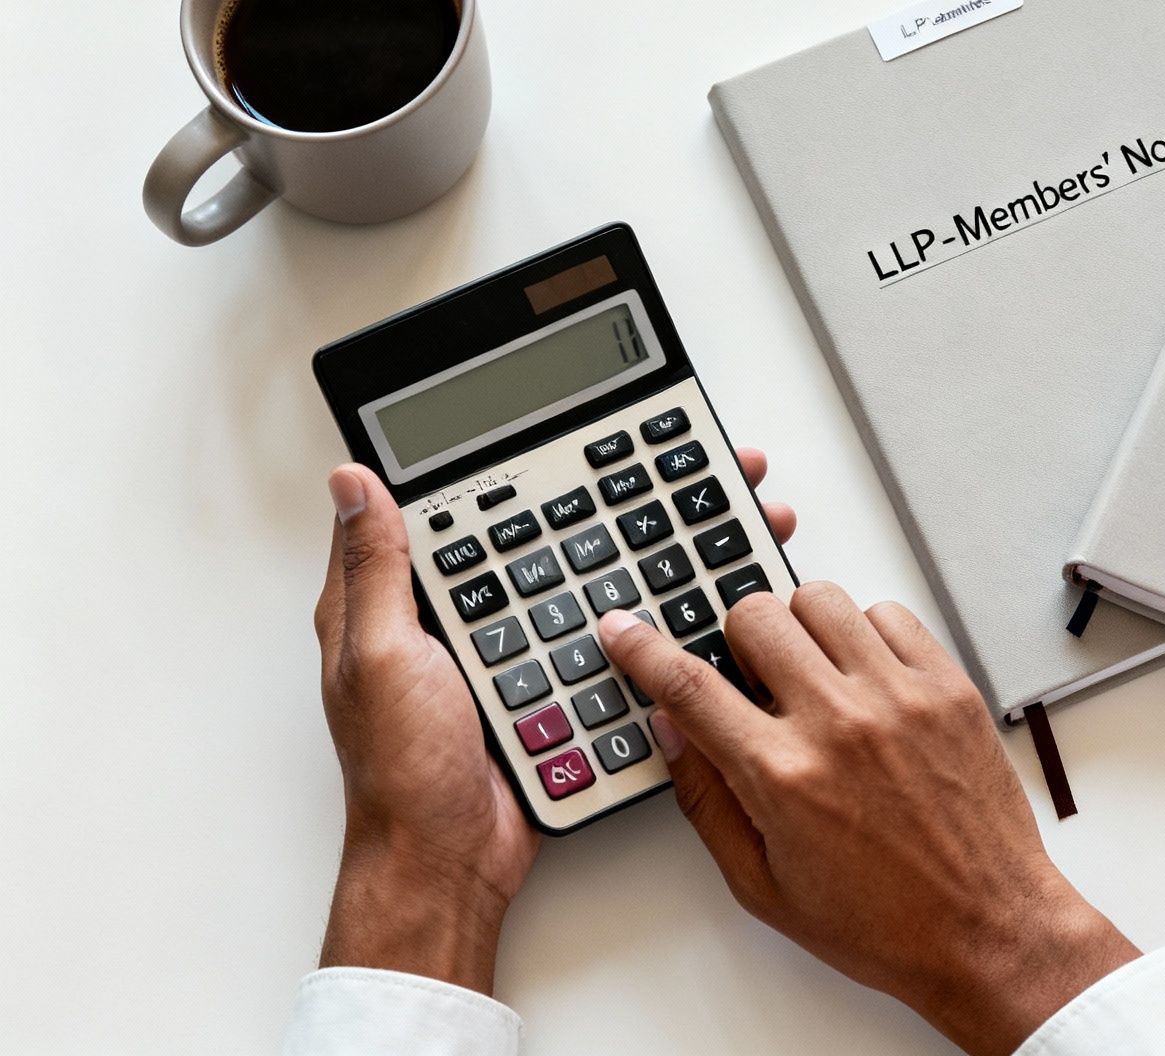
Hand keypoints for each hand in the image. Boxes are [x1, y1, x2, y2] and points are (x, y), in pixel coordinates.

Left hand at [313, 451, 793, 991]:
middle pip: (532, 538)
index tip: (545, 424)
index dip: (489, 467)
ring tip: (690, 514)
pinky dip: (641, 616)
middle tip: (652, 461)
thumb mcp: (378, 655)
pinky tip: (682, 592)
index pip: (443, 510)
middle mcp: (458, 621)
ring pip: (579, 583)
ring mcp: (511, 655)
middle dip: (593, 500)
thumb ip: (377, 570)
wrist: (451, 862)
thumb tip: (352, 480)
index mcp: (399, 602)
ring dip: (632, 553)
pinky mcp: (554, 690)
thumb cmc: (401, 771)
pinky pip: (601, 640)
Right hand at [597, 588, 1138, 1055]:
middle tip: (754, 678)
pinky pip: (889, 614)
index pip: (689, 685)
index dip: (643, 649)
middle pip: (755, 616)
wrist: (986, 928)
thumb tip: (672, 729)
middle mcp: (839, 723)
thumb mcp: (763, 884)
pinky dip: (867, 634)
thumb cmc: (882, 921)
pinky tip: (868, 678)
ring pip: (821, 599)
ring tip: (814, 674)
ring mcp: (900, 697)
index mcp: (781, 776)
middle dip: (737, 639)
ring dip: (802, 627)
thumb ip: (707, 800)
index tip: (624, 628)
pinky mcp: (949, 687)